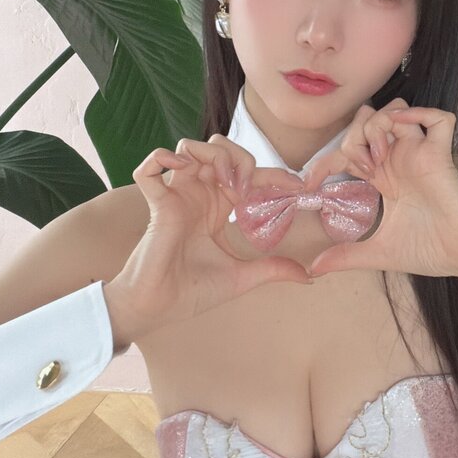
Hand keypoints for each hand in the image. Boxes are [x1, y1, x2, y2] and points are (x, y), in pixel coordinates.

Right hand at [111, 137, 312, 336]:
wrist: (161, 309)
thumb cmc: (194, 292)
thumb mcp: (242, 277)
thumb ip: (273, 269)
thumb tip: (310, 276)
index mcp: (218, 207)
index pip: (247, 175)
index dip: (274, 174)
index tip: (298, 186)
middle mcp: (198, 196)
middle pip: (218, 148)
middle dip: (240, 157)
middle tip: (250, 186)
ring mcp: (176, 197)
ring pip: (188, 148)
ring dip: (211, 155)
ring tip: (225, 182)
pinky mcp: (157, 205)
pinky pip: (148, 169)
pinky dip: (160, 159)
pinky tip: (182, 170)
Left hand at [302, 99, 457, 278]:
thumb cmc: (431, 251)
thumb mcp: (378, 253)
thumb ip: (346, 256)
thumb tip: (313, 269)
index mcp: (384, 179)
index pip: (348, 153)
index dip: (325, 161)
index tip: (309, 183)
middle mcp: (400, 161)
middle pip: (367, 122)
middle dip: (351, 136)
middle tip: (357, 168)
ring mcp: (420, 155)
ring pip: (395, 112)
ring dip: (378, 125)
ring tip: (378, 157)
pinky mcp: (441, 155)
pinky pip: (438, 119)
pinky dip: (419, 115)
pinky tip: (402, 133)